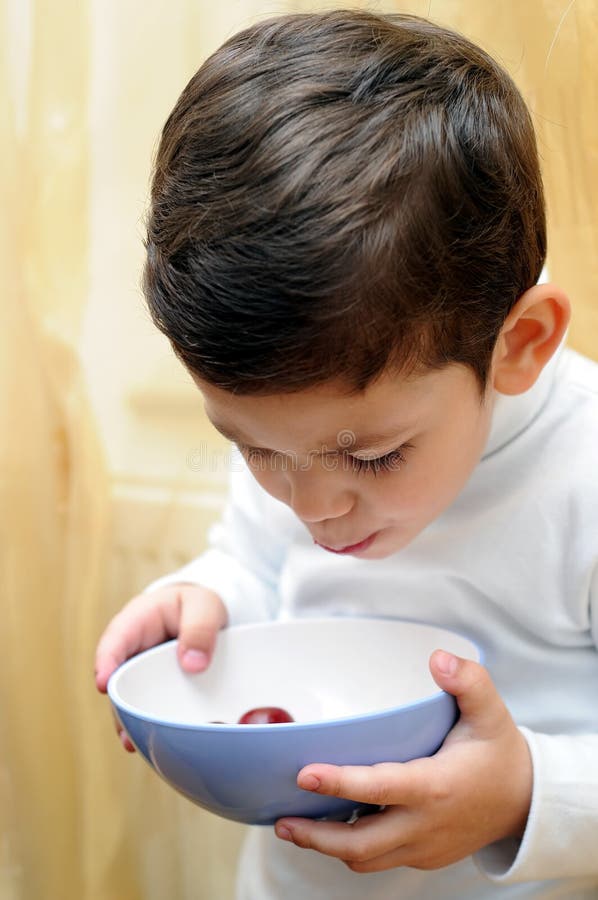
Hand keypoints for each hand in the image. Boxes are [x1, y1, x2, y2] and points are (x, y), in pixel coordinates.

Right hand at [94, 583, 226, 750]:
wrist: (205, 614)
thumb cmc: (198, 605)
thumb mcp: (204, 605)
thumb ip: (200, 629)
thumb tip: (193, 665)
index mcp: (138, 621)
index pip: (116, 640)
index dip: (106, 661)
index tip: (103, 683)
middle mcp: (133, 651)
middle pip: (118, 679)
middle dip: (118, 704)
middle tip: (124, 729)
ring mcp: (141, 673)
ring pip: (131, 699)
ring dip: (132, 721)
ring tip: (136, 743)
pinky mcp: (155, 691)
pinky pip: (149, 708)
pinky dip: (151, 724)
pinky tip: (156, 743)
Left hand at [274, 651, 532, 872]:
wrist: (525, 802)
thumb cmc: (500, 753)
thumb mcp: (491, 710)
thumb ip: (468, 681)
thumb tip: (438, 658)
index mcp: (437, 786)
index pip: (381, 788)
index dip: (341, 784)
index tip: (305, 774)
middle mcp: (426, 824)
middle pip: (361, 844)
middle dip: (316, 836)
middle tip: (281, 819)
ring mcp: (423, 847)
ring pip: (365, 859)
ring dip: (327, 846)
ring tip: (292, 826)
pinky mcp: (421, 856)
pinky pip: (379, 859)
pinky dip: (351, 847)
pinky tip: (330, 825)